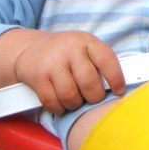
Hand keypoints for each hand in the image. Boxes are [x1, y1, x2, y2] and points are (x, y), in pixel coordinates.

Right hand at [0, 29, 124, 113]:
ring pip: (70, 96)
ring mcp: (52, 62)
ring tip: (74, 99)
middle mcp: (70, 49)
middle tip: (90, 97)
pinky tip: (60, 102)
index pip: (107, 60)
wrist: (30, 49)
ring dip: (74, 104)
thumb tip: (117, 89)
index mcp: (87, 41)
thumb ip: (99, 63)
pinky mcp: (37, 76)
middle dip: (93, 97)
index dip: (116, 79)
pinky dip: (58, 108)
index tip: (119, 91)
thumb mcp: (84, 48)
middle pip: (89, 84)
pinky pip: (52, 102)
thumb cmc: (65, 53)